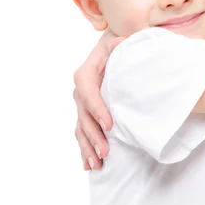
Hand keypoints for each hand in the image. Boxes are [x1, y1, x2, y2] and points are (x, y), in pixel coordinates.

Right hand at [73, 29, 122, 169]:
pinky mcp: (88, 112)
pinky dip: (85, 147)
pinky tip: (89, 164)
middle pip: (83, 114)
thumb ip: (121, 42)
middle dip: (94, 135)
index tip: (109, 124)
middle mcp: (81, 89)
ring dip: (88, 146)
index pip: (87, 91)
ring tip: (97, 164)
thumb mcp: (121, 39)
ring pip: (81, 127)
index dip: (96, 108)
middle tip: (106, 152)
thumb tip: (123, 41)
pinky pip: (83, 131)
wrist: (115, 46)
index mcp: (87, 72)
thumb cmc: (120, 44)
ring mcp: (83, 102)